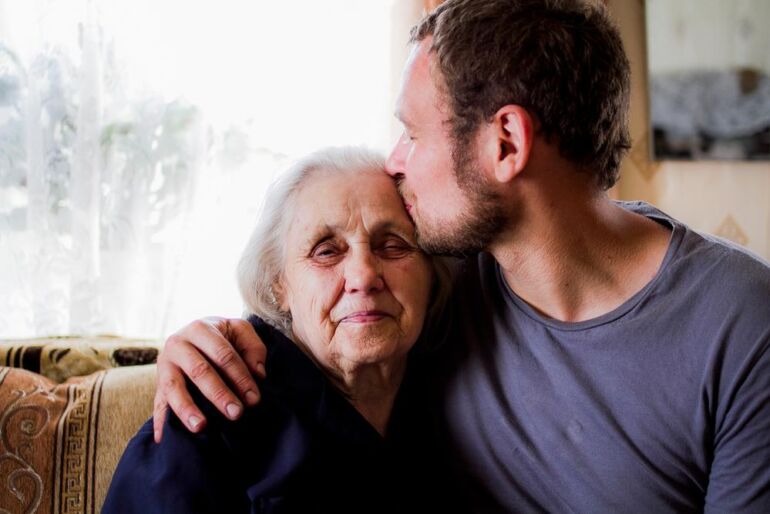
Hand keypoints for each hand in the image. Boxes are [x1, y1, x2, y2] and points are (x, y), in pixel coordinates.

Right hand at [153, 317, 266, 441]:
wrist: (192, 336)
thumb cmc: (222, 337)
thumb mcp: (239, 331)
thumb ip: (253, 348)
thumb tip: (259, 374)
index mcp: (200, 328)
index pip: (223, 354)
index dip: (240, 376)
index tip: (254, 398)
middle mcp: (177, 344)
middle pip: (199, 371)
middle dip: (219, 394)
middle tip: (236, 413)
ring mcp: (164, 365)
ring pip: (173, 387)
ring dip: (187, 408)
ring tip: (200, 427)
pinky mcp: (157, 383)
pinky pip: (157, 403)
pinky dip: (160, 421)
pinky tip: (163, 438)